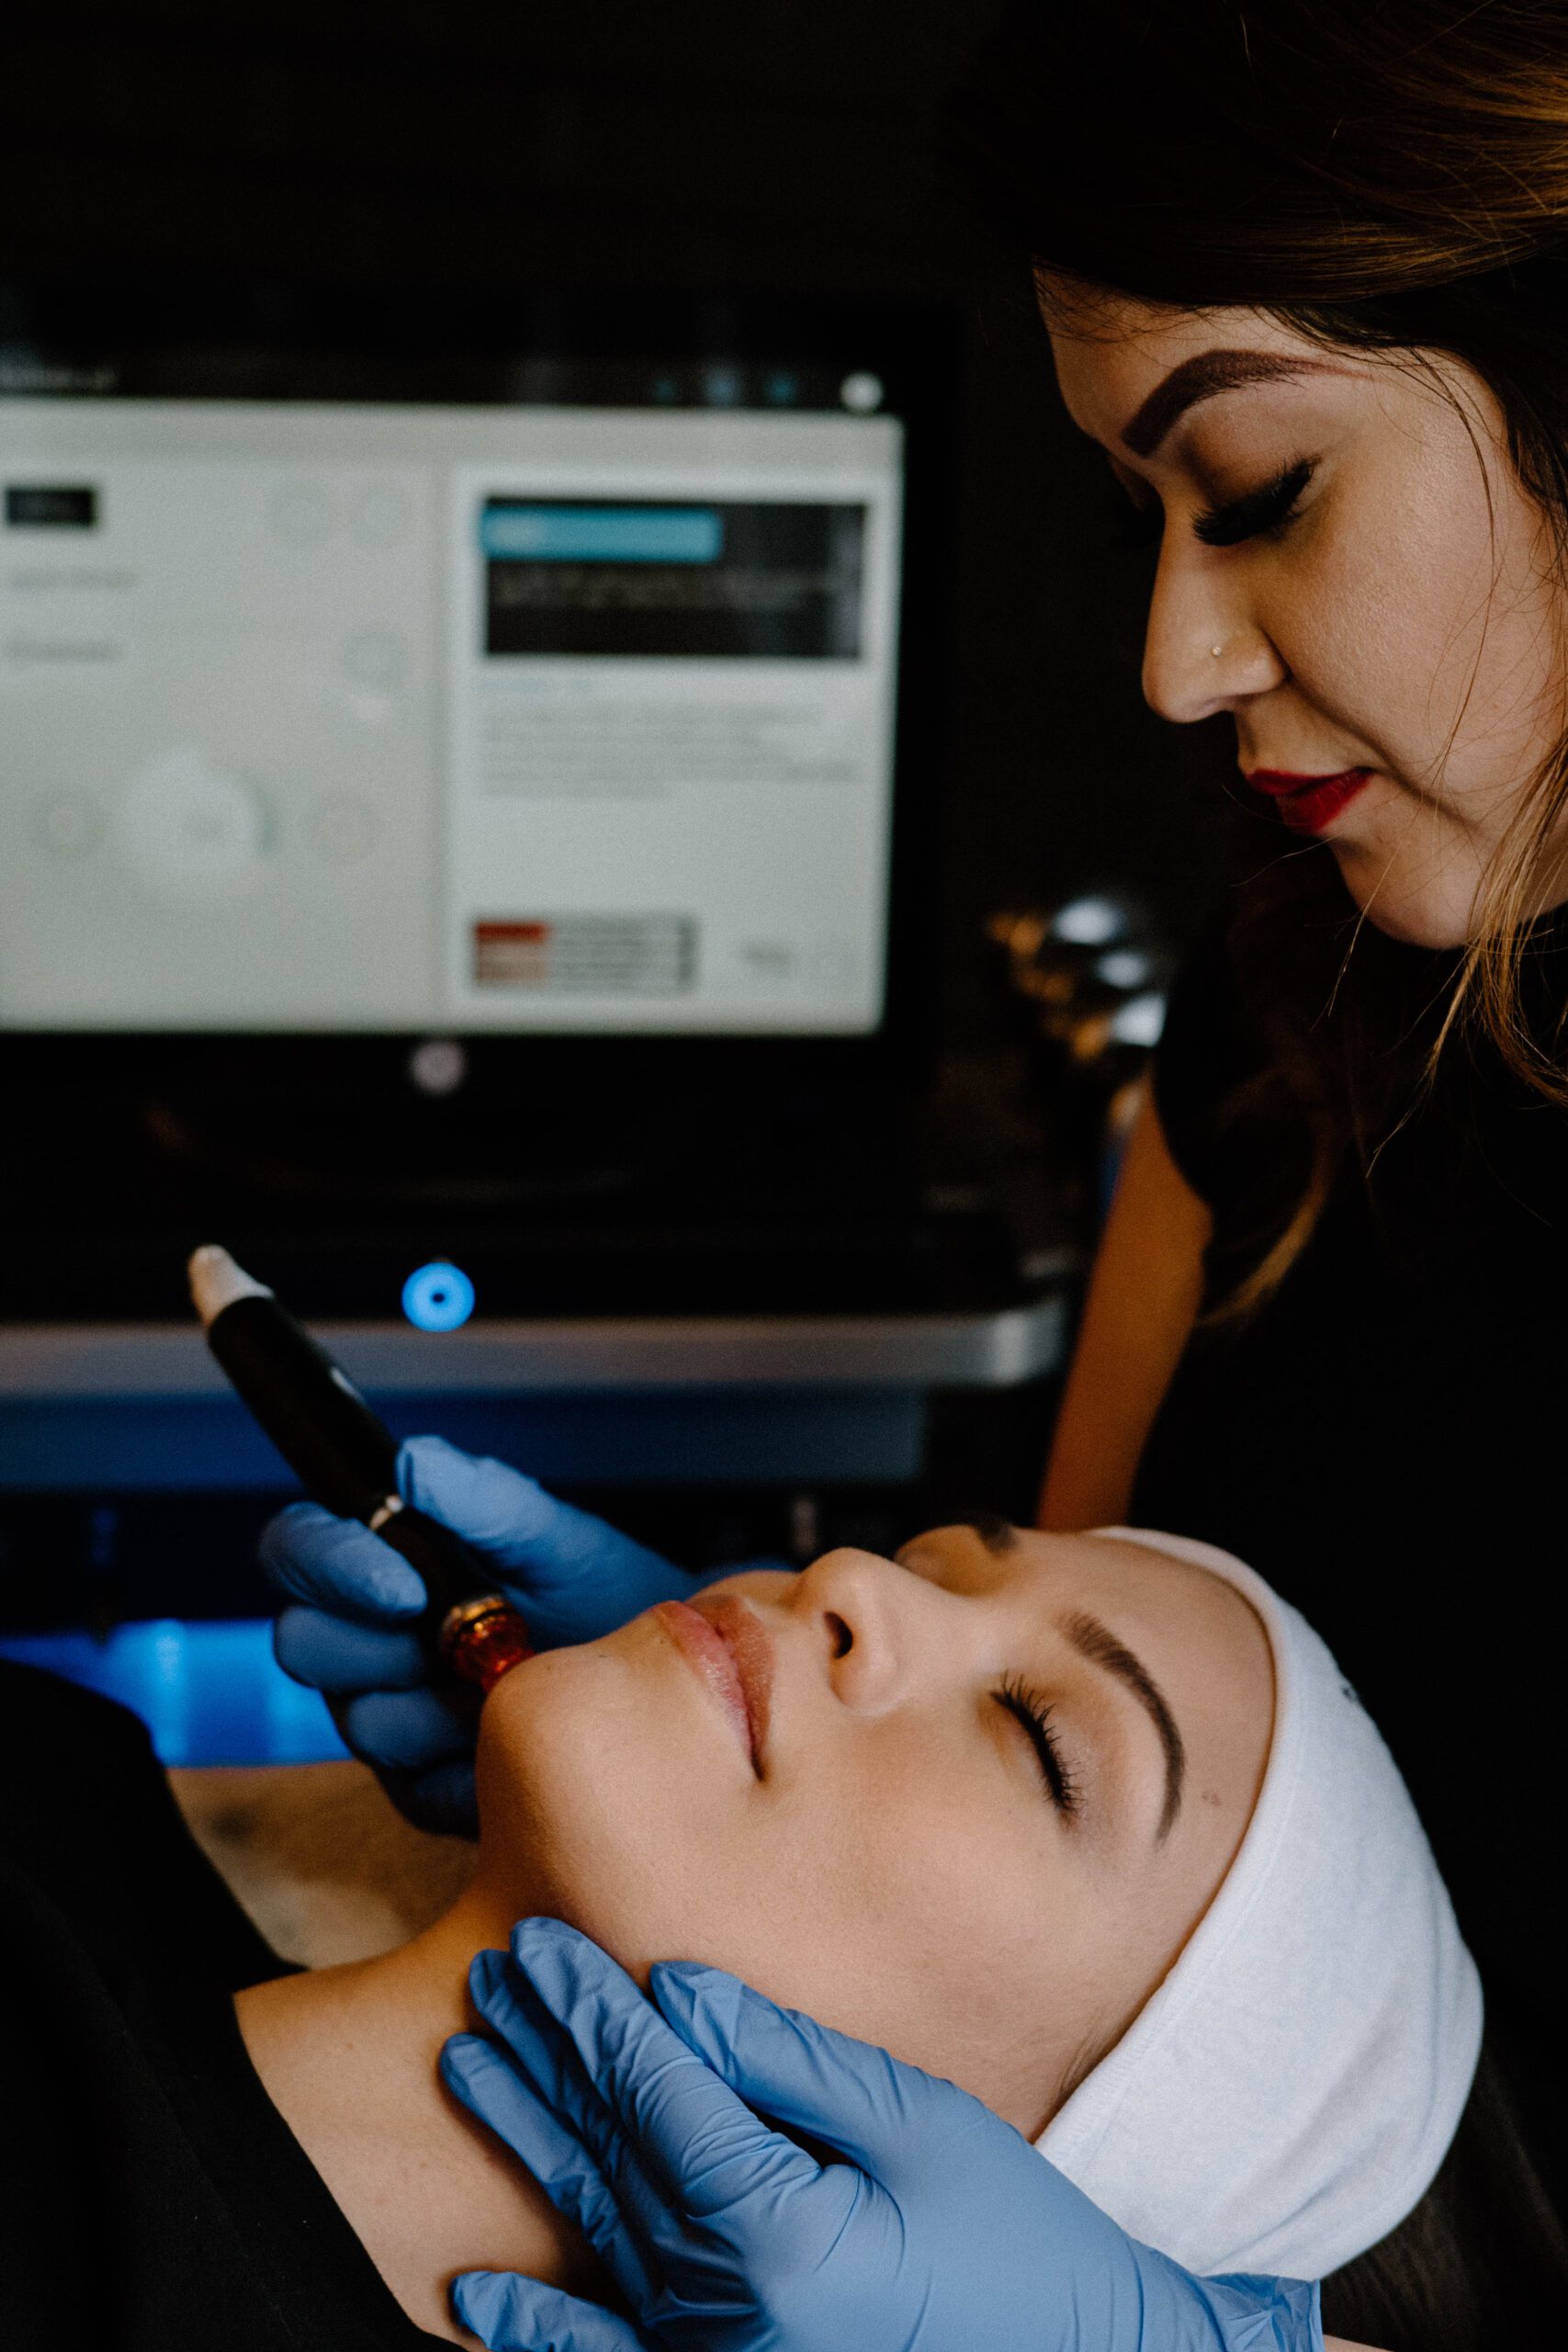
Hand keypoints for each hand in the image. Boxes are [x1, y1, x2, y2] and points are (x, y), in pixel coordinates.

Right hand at [261, 1437, 763, 1832]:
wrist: (671, 1678)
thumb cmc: (605, 1594)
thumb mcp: (554, 1537)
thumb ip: (482, 1498)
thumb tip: (410, 1462)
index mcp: (385, 1567)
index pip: (298, 1549)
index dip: (326, 1561)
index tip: (400, 1580)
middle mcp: (371, 1643)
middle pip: (301, 1642)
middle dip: (369, 1638)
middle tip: (451, 1633)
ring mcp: (391, 1717)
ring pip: (357, 1716)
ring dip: (433, 1698)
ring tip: (506, 1678)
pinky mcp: (422, 1787)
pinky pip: (410, 1783)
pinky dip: (467, 1756)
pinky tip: (512, 1730)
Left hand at [441, 1918, 1324, 2351]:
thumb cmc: (1019, 2245)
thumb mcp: (919, 2126)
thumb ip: (788, 2058)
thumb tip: (677, 1989)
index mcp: (775, 2235)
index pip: (653, 2092)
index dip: (590, 2010)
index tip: (535, 1943)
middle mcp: (724, 2312)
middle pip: (606, 2152)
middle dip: (543, 2054)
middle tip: (489, 1976)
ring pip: (595, 2232)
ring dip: (530, 2142)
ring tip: (470, 2064)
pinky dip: (536, 2338)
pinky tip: (471, 2299)